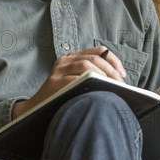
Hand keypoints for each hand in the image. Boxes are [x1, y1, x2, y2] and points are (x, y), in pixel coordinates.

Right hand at [11, 46, 126, 118]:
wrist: (37, 108)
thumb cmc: (62, 96)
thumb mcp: (77, 81)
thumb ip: (92, 75)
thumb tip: (118, 80)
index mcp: (73, 57)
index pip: (99, 51)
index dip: (113, 60)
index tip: (122, 74)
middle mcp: (65, 60)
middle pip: (94, 58)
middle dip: (111, 71)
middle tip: (121, 84)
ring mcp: (58, 70)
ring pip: (86, 65)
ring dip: (103, 76)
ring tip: (112, 88)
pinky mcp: (54, 82)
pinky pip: (75, 79)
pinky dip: (90, 83)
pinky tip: (98, 91)